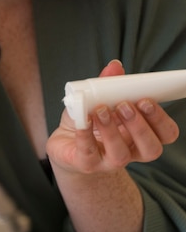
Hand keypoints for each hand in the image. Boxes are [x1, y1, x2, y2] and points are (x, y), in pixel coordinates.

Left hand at [47, 60, 178, 174]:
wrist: (65, 144)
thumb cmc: (89, 121)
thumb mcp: (98, 99)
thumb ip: (108, 84)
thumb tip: (115, 66)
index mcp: (140, 135)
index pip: (165, 133)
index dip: (160, 119)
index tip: (146, 100)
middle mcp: (130, 151)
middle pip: (151, 149)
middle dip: (140, 126)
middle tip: (125, 105)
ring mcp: (108, 161)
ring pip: (121, 156)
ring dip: (112, 130)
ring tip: (101, 110)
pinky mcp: (86, 164)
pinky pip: (88, 154)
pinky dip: (85, 135)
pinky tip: (83, 120)